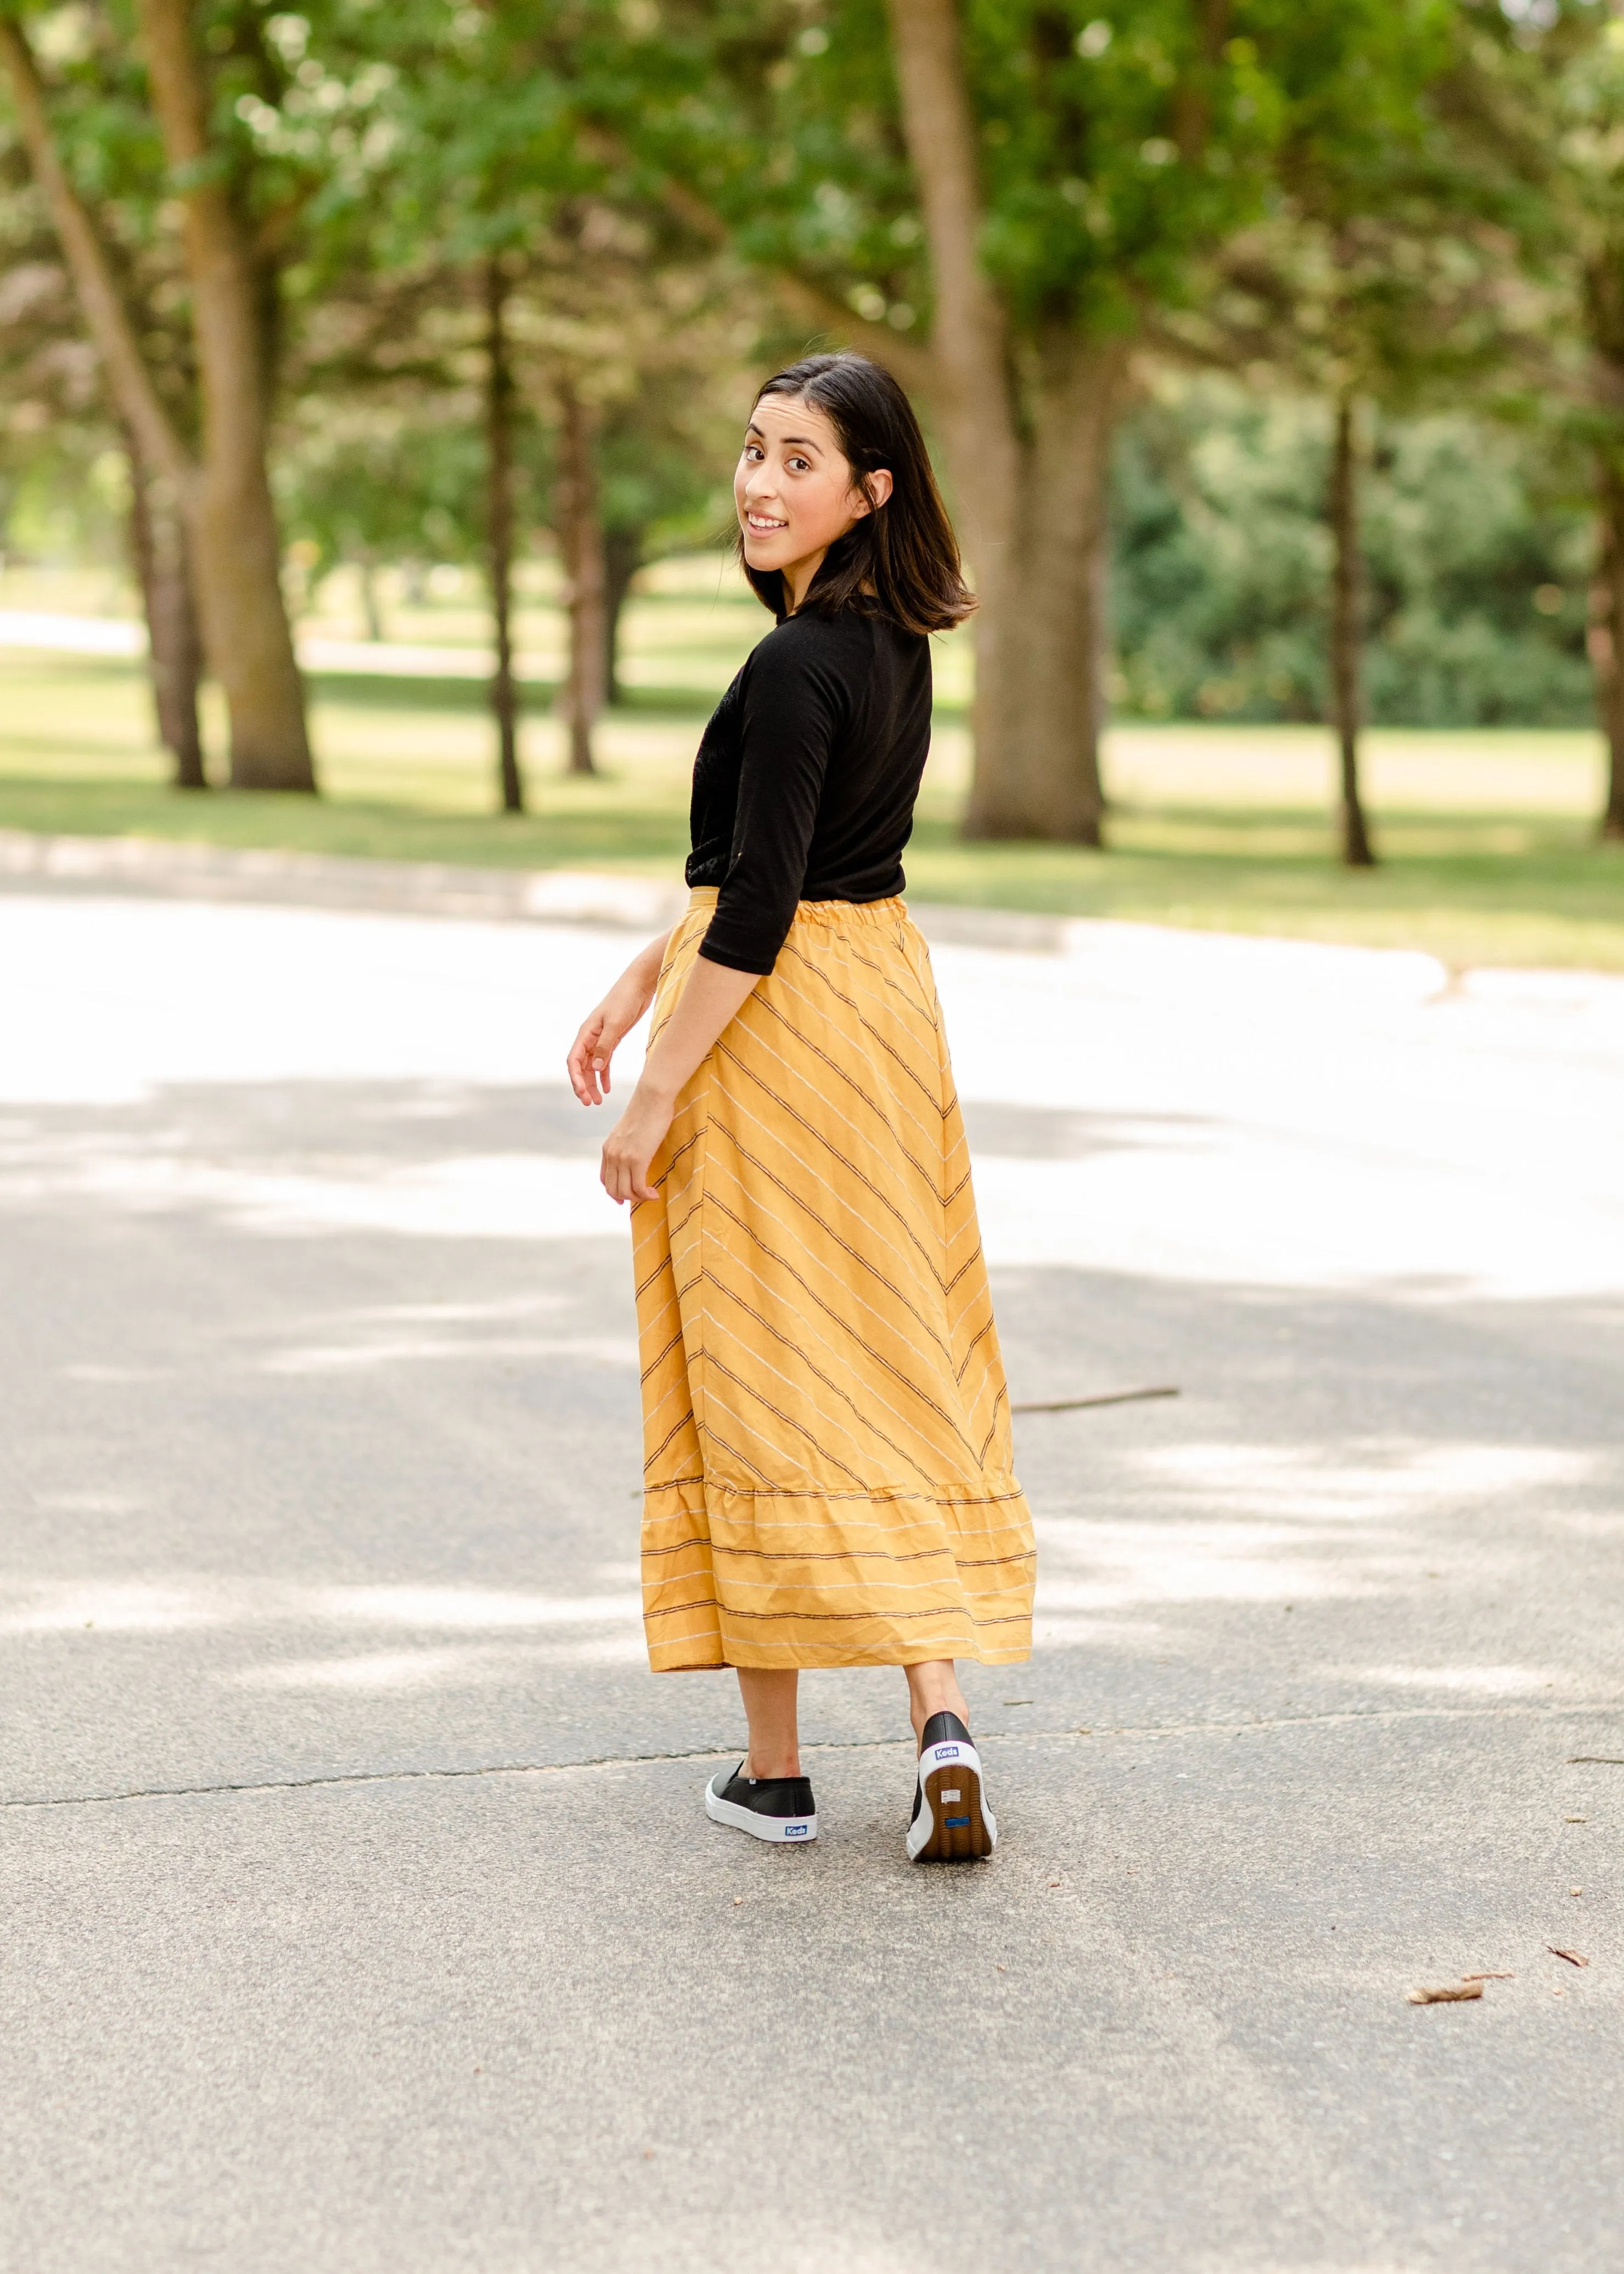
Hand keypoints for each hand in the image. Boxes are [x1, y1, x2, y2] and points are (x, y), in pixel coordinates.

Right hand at [568, 973, 653, 1105]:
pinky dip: (604, 1076)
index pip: (574, 1060)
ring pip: (592, 1067)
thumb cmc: (625, 1000)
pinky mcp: (613, 1040)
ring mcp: (601, 1039)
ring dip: (593, 1083)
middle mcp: (590, 1037)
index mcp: (586, 1033)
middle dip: (583, 1085)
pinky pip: (604, 1062)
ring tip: (598, 1101)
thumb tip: (596, 1069)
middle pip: (581, 1067)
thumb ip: (605, 1046)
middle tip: (590, 1103)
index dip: (576, 1079)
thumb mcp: (615, 1023)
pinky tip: (607, 1088)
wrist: (639, 985)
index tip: (583, 1094)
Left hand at [601, 1084, 675, 1205]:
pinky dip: (646, 1195)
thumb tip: (638, 1153)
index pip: (604, 1179)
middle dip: (627, 1198)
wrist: (652, 1097)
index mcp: (608, 1148)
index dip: (614, 1192)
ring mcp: (623, 1158)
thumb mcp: (630, 1130)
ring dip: (638, 1198)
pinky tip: (655, 1194)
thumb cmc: (647, 1110)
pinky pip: (638, 1188)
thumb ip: (628, 1144)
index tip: (626, 1196)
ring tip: (650, 1195)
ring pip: (624, 1192)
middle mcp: (612, 1154)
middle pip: (612, 1189)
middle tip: (642, 1197)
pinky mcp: (637, 1159)